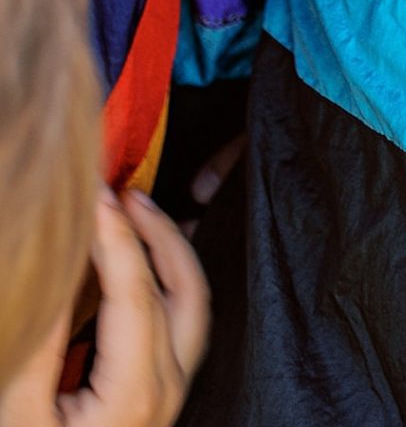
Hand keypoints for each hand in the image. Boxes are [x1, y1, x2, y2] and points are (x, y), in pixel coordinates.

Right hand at [0, 191, 209, 426]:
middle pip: (180, 291)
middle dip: (155, 234)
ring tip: (137, 216)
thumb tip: (59, 269)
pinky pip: (181, 326)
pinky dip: (168, 283)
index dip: (115, 238)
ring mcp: (170, 396)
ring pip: (192, 307)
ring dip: (171, 254)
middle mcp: (166, 390)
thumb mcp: (20, 411)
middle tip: (121, 194)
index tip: (94, 195)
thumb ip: (43, 343)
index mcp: (136, 393)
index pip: (135, 293)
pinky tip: (141, 265)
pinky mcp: (159, 399)